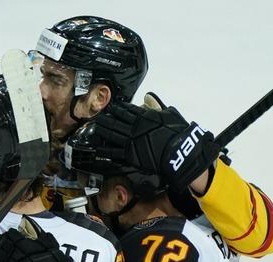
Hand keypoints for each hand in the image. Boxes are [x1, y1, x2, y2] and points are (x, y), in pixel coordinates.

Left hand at [94, 100, 220, 190]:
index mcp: (143, 116)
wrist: (177, 150)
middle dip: (105, 119)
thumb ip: (157, 105)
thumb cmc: (177, 132)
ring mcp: (130, 141)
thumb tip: (148, 96)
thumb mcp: (169, 114)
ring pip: (111, 134)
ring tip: (95, 128)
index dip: (117, 108)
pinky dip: (104, 149)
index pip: (126, 110)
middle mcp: (133, 127)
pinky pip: (113, 151)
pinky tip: (97, 148)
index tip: (111, 107)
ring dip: (102, 130)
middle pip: (115, 121)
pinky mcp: (129, 154)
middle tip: (97, 117)